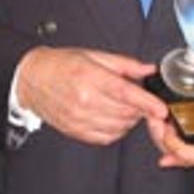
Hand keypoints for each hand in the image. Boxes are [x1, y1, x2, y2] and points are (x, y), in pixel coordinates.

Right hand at [16, 47, 167, 145]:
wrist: (33, 79)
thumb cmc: (62, 65)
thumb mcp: (94, 55)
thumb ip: (124, 64)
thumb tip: (148, 70)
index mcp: (90, 77)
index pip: (125, 93)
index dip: (146, 103)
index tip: (161, 109)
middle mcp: (84, 100)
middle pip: (125, 112)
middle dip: (140, 108)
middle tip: (139, 99)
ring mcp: (79, 118)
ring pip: (119, 127)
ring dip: (129, 120)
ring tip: (123, 106)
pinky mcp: (76, 131)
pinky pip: (106, 138)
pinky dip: (116, 130)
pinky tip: (113, 118)